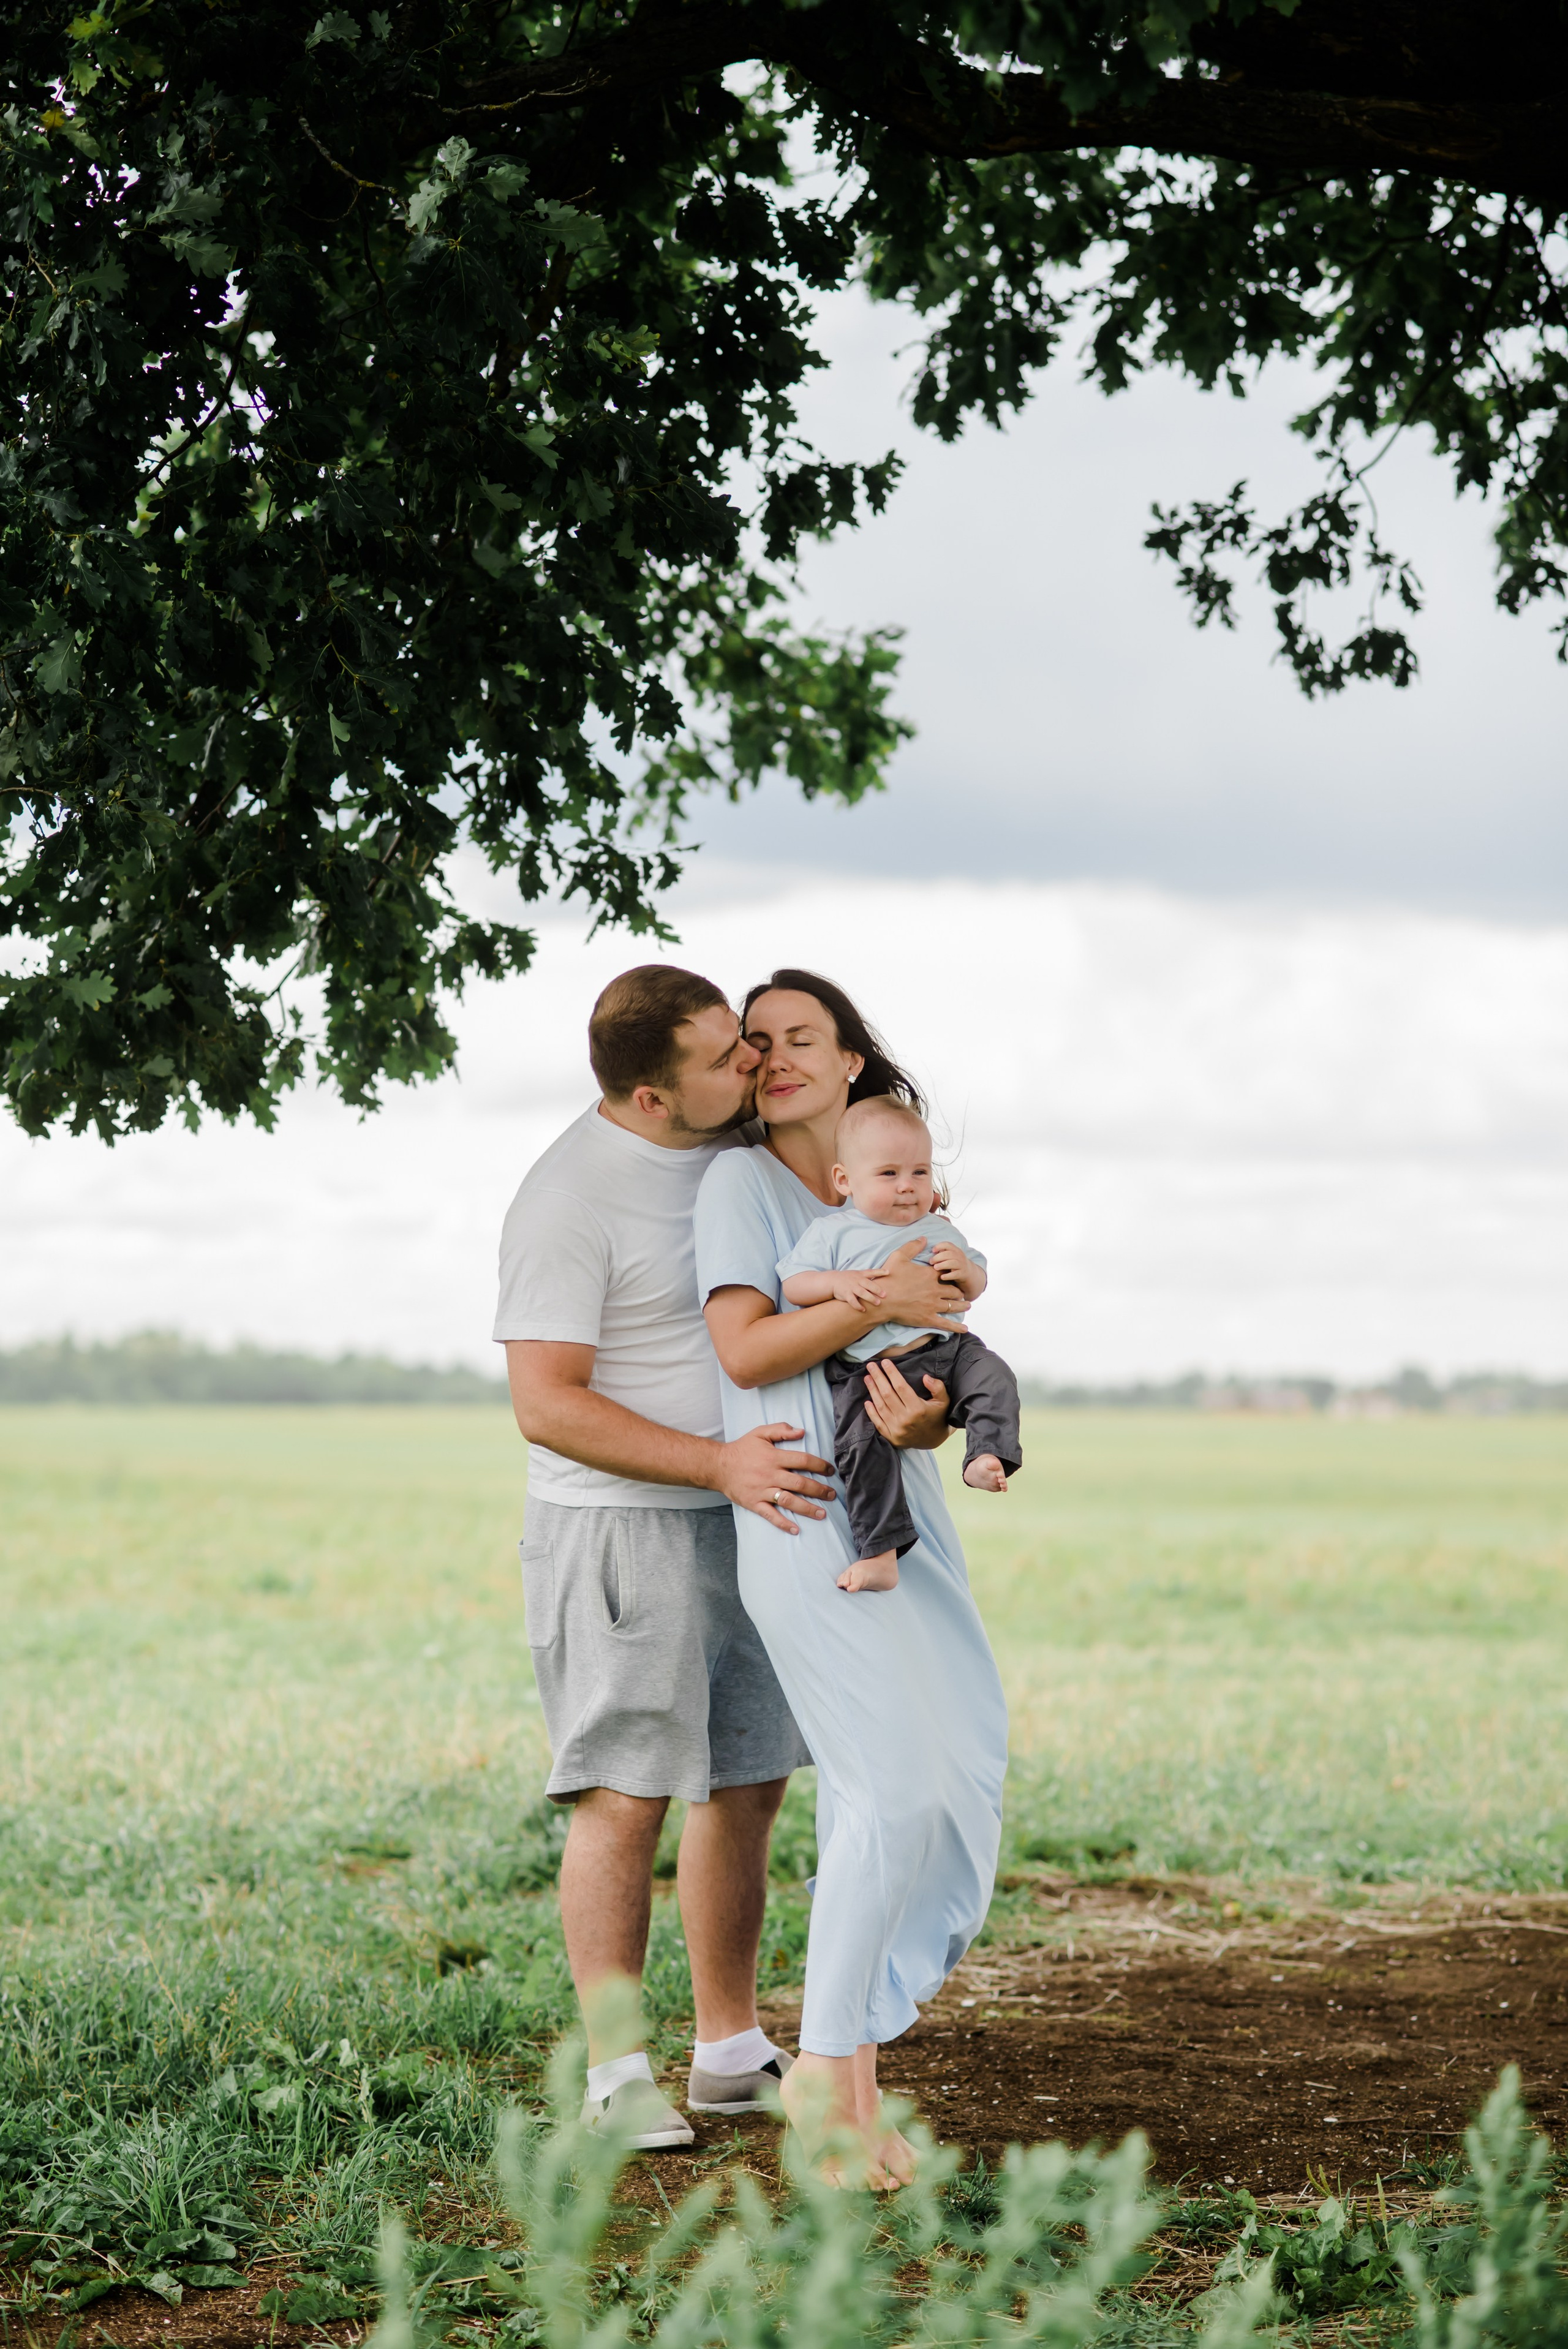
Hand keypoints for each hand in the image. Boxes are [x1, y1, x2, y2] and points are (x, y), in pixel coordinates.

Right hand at [714, 1422, 834, 1531]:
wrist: (718, 1466)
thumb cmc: (742, 1449)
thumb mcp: (760, 1433)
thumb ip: (781, 1429)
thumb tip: (802, 1431)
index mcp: (774, 1457)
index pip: (803, 1461)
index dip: (819, 1465)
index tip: (830, 1470)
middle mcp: (770, 1475)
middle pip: (800, 1483)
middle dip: (819, 1490)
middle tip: (832, 1494)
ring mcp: (762, 1490)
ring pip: (789, 1501)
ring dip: (807, 1508)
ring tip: (822, 1514)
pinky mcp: (754, 1503)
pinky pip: (770, 1515)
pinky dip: (783, 1523)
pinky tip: (795, 1530)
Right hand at [832, 1269, 886, 1309]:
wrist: (833, 1280)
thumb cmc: (849, 1278)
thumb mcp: (858, 1274)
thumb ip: (868, 1275)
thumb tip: (884, 1275)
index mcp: (861, 1275)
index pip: (871, 1272)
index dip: (880, 1271)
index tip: (888, 1272)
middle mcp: (857, 1280)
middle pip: (868, 1284)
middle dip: (877, 1289)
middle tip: (885, 1295)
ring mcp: (851, 1287)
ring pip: (862, 1293)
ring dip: (870, 1298)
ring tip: (878, 1303)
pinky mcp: (846, 1294)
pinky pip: (852, 1301)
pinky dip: (858, 1306)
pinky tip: (863, 1310)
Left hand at [863, 1361, 951, 1450]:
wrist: (934, 1440)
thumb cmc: (938, 1417)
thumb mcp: (944, 1401)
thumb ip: (937, 1387)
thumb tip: (925, 1377)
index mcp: (918, 1409)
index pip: (900, 1387)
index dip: (891, 1373)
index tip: (885, 1362)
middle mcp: (905, 1419)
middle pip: (887, 1394)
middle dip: (878, 1378)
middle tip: (871, 1366)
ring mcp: (897, 1430)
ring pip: (880, 1406)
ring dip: (872, 1391)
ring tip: (867, 1378)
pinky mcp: (891, 1437)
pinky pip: (877, 1423)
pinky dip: (871, 1412)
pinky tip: (867, 1401)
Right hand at [872, 1237, 965, 1332]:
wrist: (882, 1299)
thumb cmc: (889, 1278)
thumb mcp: (899, 1256)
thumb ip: (912, 1246)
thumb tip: (924, 1238)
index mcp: (930, 1275)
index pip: (947, 1273)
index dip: (950, 1274)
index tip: (952, 1276)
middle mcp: (935, 1289)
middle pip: (954, 1290)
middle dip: (959, 1291)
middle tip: (961, 1293)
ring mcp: (933, 1305)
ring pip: (954, 1305)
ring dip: (962, 1305)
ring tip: (966, 1305)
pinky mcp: (928, 1318)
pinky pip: (946, 1324)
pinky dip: (957, 1327)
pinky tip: (964, 1328)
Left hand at [925, 1241, 971, 1285]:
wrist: (969, 1274)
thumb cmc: (954, 1264)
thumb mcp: (950, 1257)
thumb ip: (942, 1253)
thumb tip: (930, 1252)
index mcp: (955, 1250)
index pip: (948, 1244)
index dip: (939, 1246)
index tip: (932, 1250)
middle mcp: (960, 1256)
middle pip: (949, 1254)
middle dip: (938, 1257)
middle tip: (930, 1262)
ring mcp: (962, 1265)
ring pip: (953, 1263)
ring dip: (943, 1265)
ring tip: (935, 1268)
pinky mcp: (963, 1274)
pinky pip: (956, 1274)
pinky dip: (948, 1276)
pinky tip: (941, 1277)